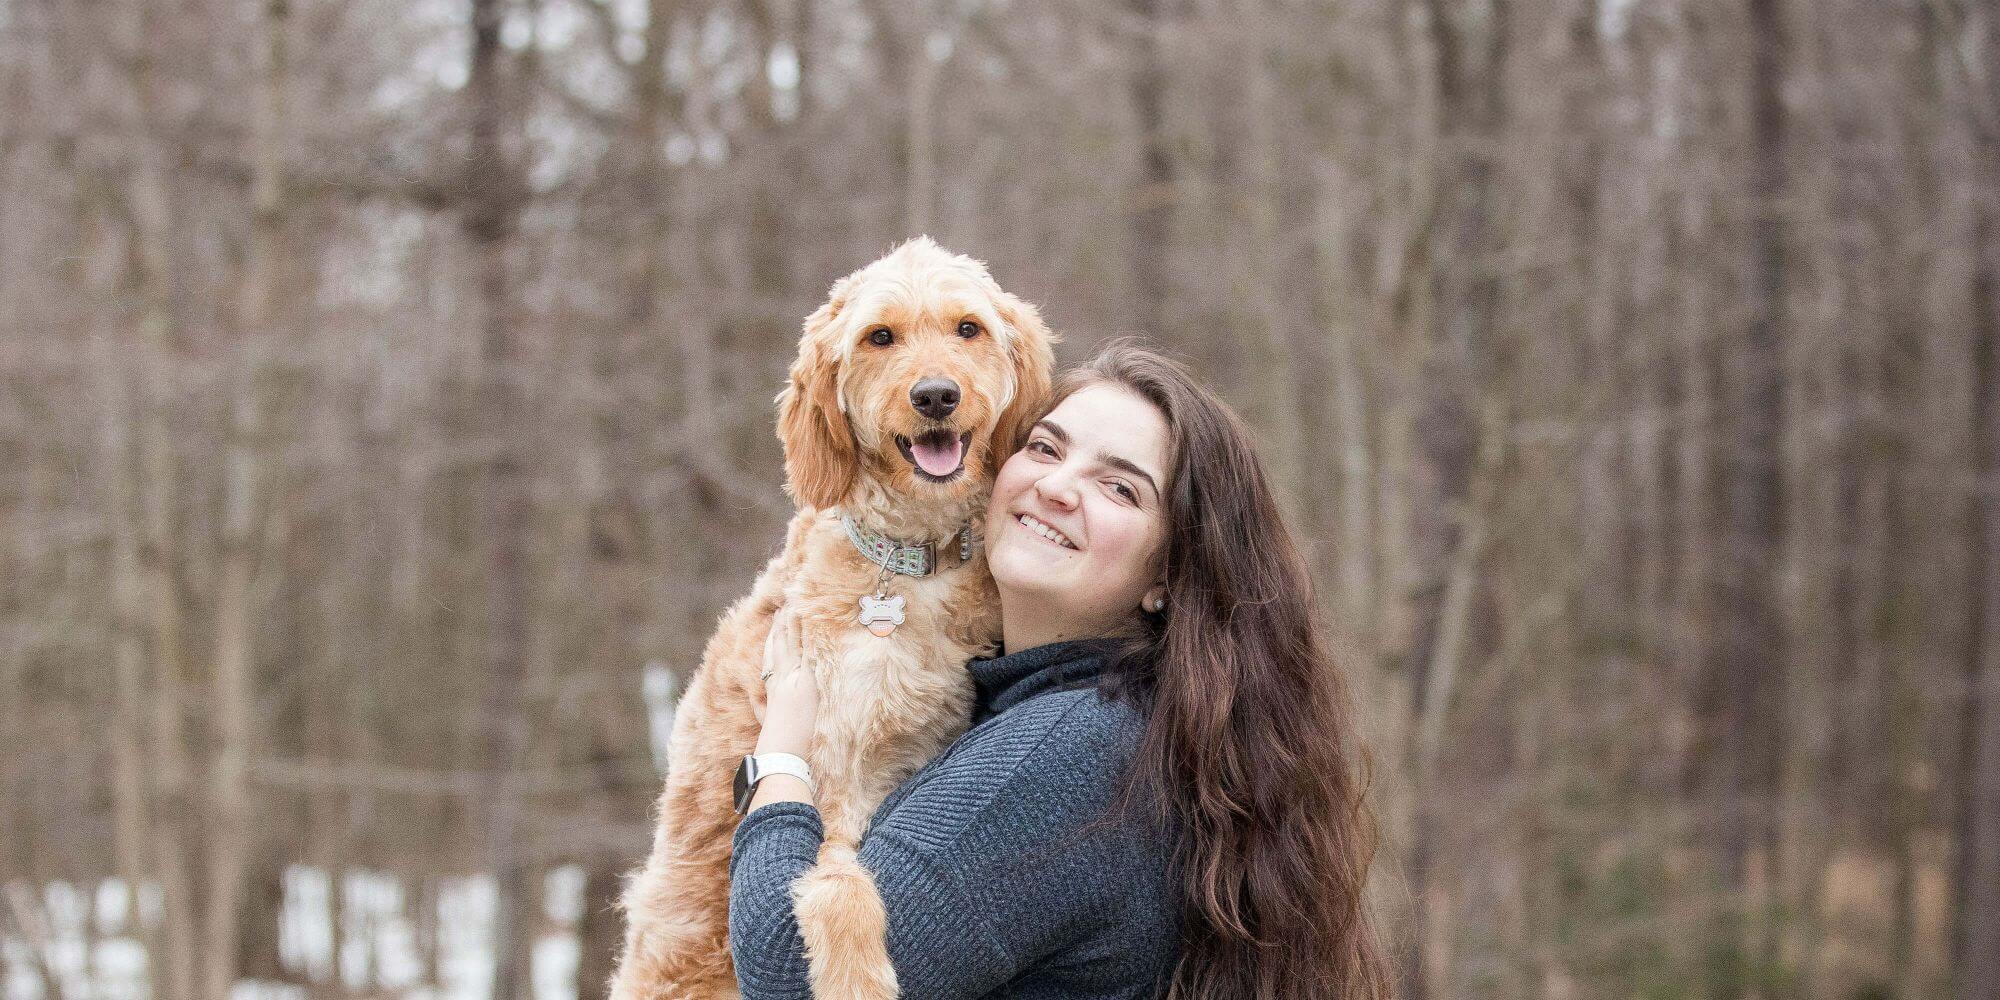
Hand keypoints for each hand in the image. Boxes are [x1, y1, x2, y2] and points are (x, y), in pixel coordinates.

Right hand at [753, 604, 817, 756]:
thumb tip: (759, 696)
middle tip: (786, 604)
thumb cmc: (775, 742)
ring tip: (795, 606)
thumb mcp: (765, 718)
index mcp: (773, 686)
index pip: (772, 654)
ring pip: (794, 645)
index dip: (774, 636)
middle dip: (783, 624)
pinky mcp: (808, 685)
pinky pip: (810, 655)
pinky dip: (810, 639)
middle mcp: (782, 679)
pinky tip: (812, 625)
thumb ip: (762, 704)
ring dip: (795, 625)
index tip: (776, 620)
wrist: (781, 753)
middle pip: (781, 644)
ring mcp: (795, 680)